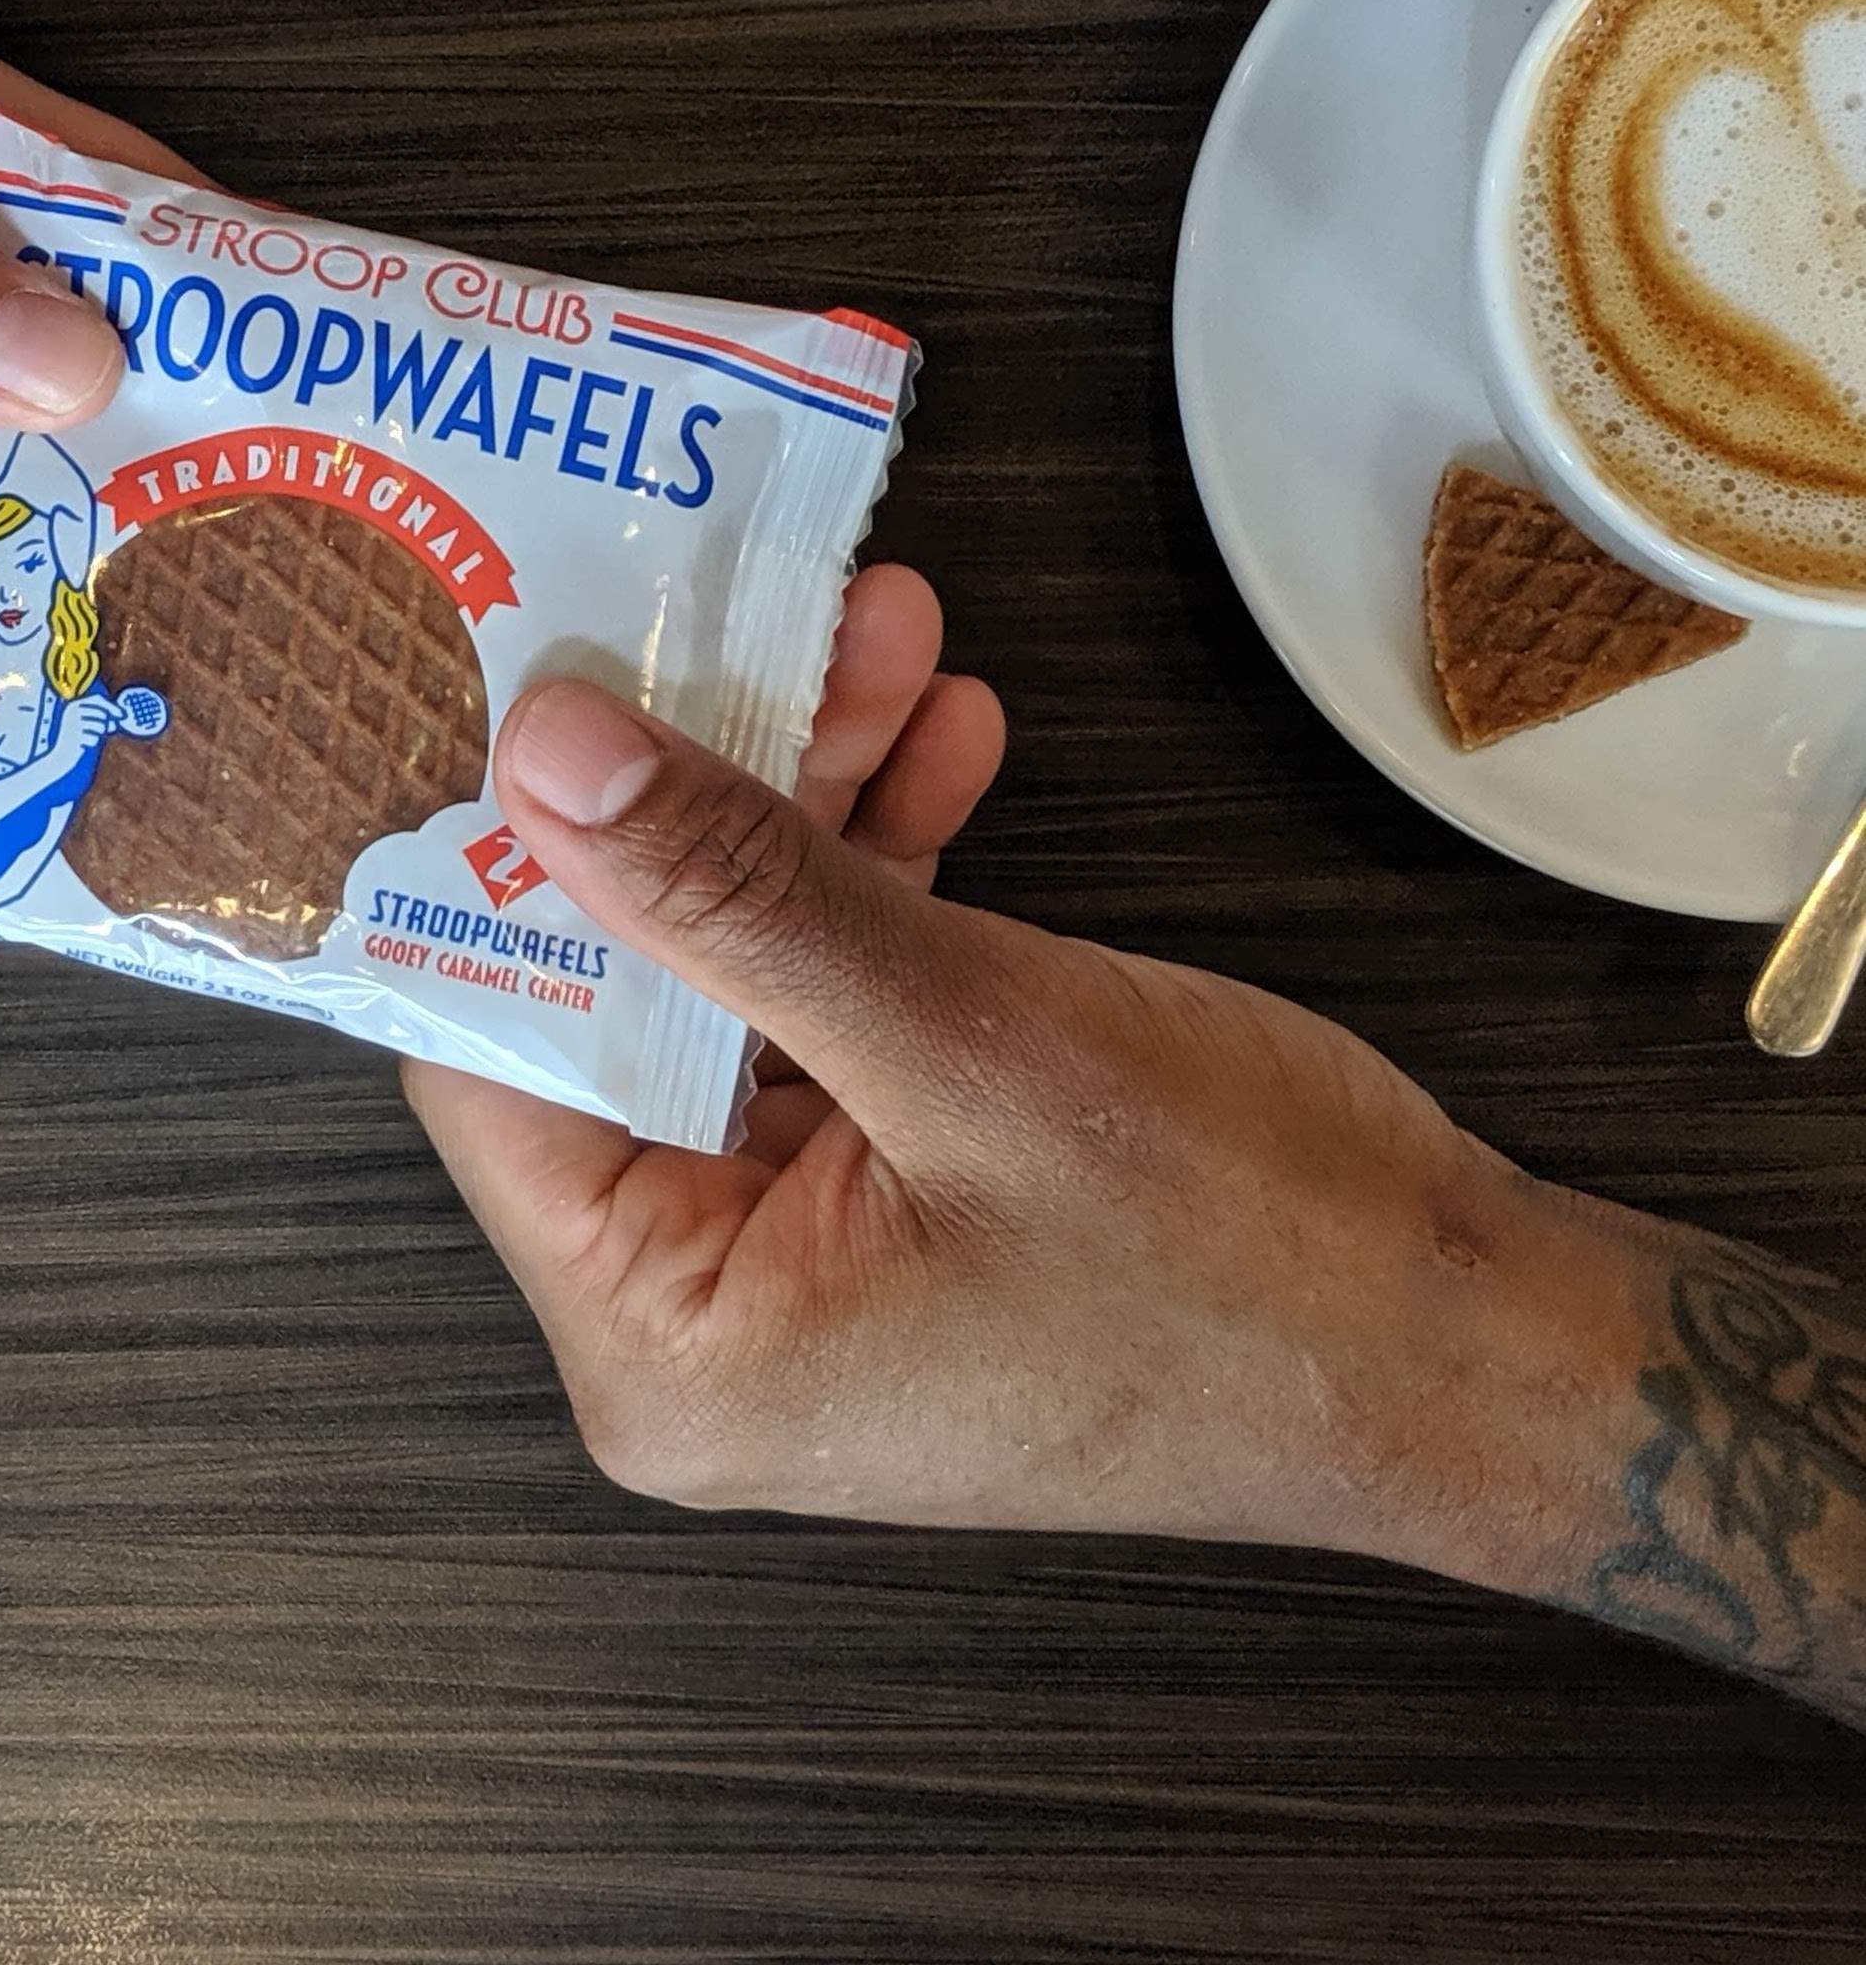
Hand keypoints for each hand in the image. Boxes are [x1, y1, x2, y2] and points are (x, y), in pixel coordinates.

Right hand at [52, 694, 125, 767]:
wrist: (60, 755)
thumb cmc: (77, 738)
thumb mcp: (87, 722)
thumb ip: (102, 716)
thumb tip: (121, 715)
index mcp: (74, 705)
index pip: (96, 699)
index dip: (111, 706)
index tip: (121, 714)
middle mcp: (72, 712)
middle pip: (101, 713)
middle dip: (106, 723)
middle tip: (104, 730)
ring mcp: (73, 724)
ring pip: (100, 726)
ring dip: (99, 733)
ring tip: (90, 736)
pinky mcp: (75, 737)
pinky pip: (95, 738)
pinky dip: (93, 742)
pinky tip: (84, 743)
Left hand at [407, 571, 1794, 1662]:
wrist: (1474, 1353)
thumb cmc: (1256, 1262)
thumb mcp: (971, 1042)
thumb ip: (736, 894)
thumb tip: (546, 756)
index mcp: (664, 1339)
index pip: (490, 1061)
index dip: (502, 859)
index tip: (535, 679)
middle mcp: (698, 1314)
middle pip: (617, 999)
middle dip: (691, 795)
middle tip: (728, 611)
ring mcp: (795, 1253)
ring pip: (733, 978)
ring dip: (801, 802)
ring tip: (873, 637)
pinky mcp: (883, 1196)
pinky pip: (831, 1009)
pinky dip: (876, 875)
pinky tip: (936, 741)